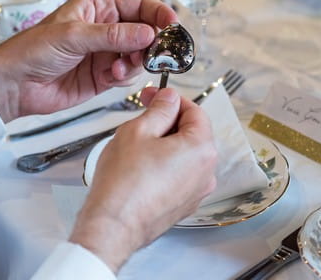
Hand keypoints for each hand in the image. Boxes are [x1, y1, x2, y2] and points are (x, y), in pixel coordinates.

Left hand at [0, 0, 177, 121]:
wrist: (15, 83)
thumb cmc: (33, 49)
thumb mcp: (74, 35)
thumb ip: (113, 35)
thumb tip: (148, 33)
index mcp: (96, 8)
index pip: (136, 5)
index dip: (156, 12)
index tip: (172, 23)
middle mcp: (103, 30)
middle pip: (143, 31)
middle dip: (151, 41)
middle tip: (155, 51)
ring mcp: (103, 54)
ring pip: (138, 55)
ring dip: (136, 61)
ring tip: (120, 66)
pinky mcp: (101, 77)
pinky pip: (126, 74)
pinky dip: (125, 76)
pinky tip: (112, 75)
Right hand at [68, 88, 216, 272]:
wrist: (113, 224)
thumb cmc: (123, 182)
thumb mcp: (138, 131)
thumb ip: (159, 109)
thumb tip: (169, 98)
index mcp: (201, 149)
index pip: (194, 111)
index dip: (171, 99)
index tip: (153, 96)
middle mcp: (206, 172)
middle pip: (191, 133)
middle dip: (166, 121)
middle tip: (141, 116)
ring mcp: (196, 191)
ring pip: (183, 154)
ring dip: (164, 143)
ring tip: (135, 145)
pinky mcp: (183, 205)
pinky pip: (177, 175)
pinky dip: (163, 165)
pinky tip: (139, 166)